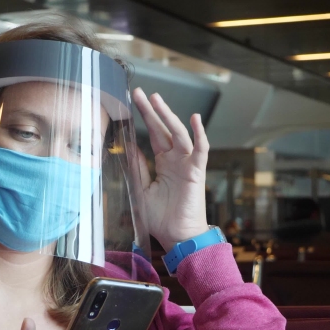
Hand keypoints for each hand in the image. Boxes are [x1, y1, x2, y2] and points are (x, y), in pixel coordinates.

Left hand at [132, 87, 209, 251]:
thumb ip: (138, 168)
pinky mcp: (196, 172)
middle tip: (139, 92)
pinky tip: (194, 118)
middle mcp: (176, 160)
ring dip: (169, 115)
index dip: (145, 118)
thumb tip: (129, 147)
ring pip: (179, 134)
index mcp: (164, 163)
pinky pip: (200, 149)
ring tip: (156, 99)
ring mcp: (187, 164)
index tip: (132, 102)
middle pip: (164, 129)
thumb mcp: (142, 190)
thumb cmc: (162, 219)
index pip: (154, 135)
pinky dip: (199, 134)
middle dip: (152, 110)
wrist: (177, 237)